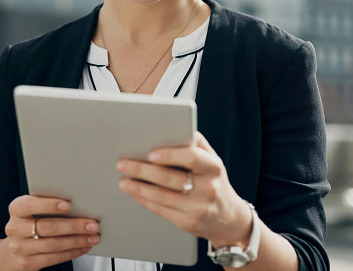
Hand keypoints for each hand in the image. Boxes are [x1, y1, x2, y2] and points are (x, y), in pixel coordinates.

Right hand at [4, 195, 100, 270]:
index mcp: (17, 209)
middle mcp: (15, 228)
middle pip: (48, 227)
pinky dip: (72, 252)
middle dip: (73, 226)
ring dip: (77, 241)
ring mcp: (20, 247)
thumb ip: (47, 205)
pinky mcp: (27, 262)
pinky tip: (82, 247)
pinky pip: (53, 258)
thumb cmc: (29, 222)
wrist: (15, 246)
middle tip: (92, 224)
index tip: (68, 205)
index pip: (30, 205)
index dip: (49, 205)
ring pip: (54, 244)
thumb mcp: (32, 209)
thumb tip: (78, 203)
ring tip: (92, 237)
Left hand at [116, 131, 251, 247]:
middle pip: (171, 178)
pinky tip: (134, 192)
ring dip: (138, 187)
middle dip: (143, 170)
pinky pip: (161, 210)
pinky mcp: (187, 223)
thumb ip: (194, 143)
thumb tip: (171, 128)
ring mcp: (198, 208)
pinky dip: (144, 200)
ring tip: (123, 180)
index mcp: (213, 167)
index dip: (171, 155)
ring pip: (162, 196)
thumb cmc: (213, 182)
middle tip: (123, 163)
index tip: (151, 153)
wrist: (229, 218)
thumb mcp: (212, 160)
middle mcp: (208, 188)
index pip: (192, 157)